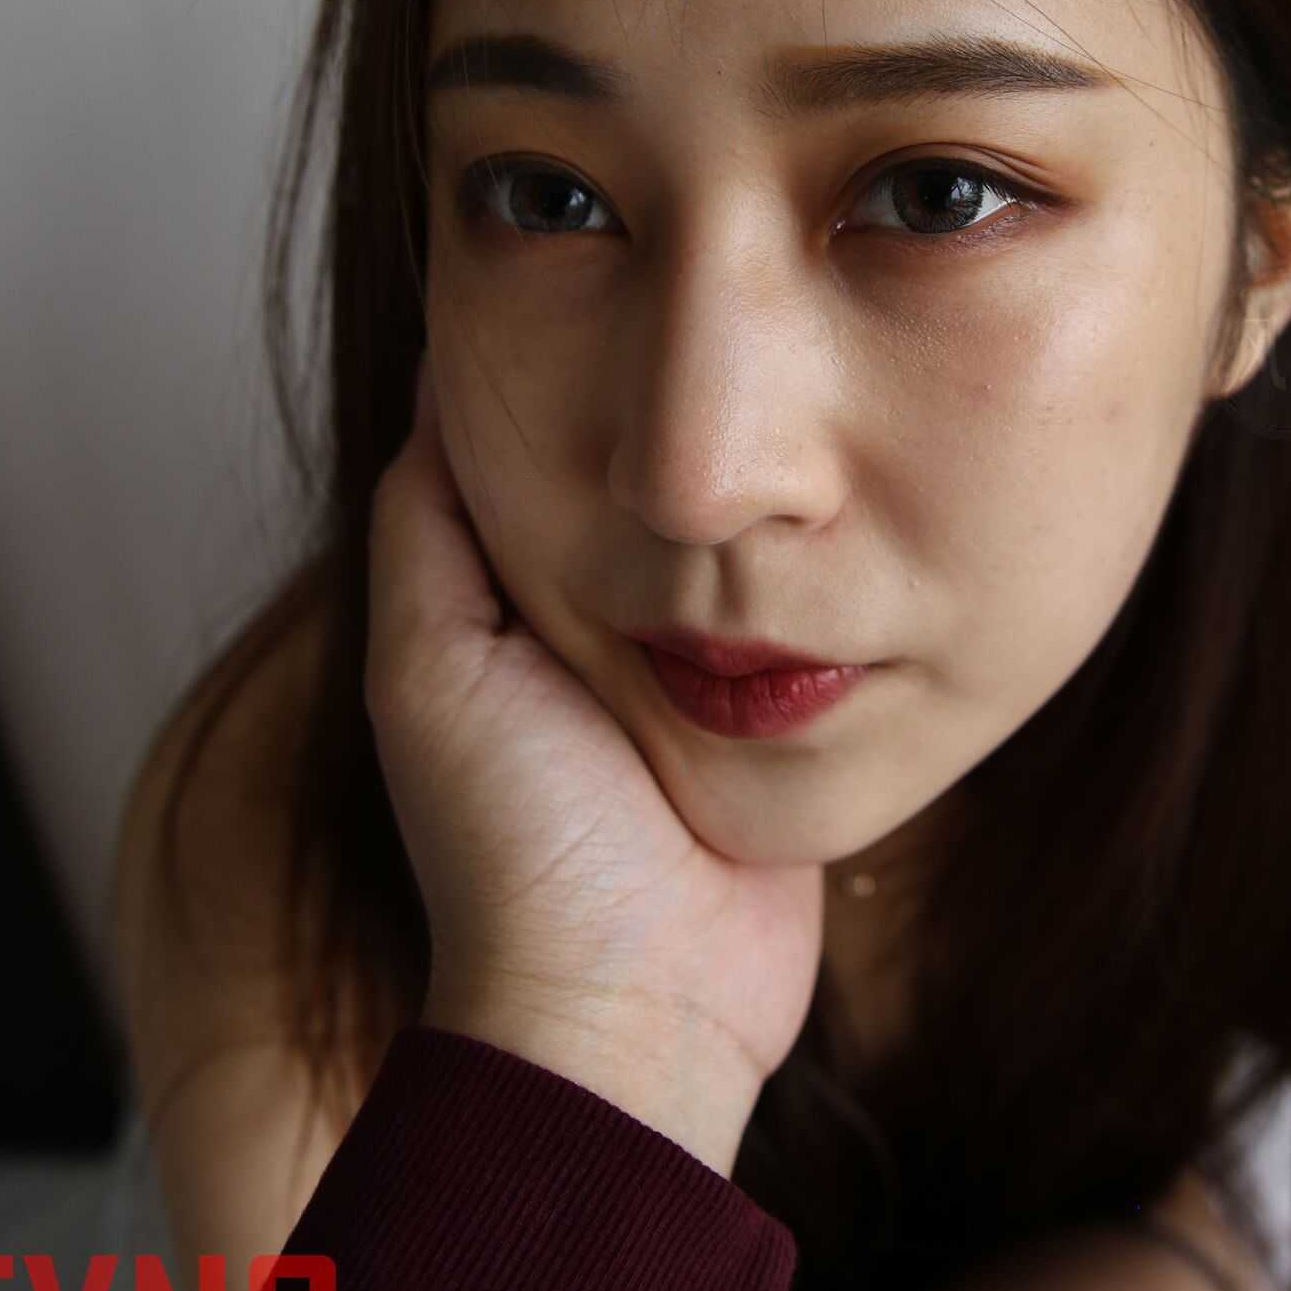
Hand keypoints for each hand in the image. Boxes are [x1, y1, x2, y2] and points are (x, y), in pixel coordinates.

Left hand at [364, 353, 825, 1169]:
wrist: (638, 1010)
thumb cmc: (517, 849)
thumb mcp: (433, 671)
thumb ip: (424, 533)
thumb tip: (438, 385)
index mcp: (505, 614)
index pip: (539, 459)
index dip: (571, 377)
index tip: (623, 280)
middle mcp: (599, 634)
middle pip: (647, 489)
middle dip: (682, 425)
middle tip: (746, 311)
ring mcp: (699, 677)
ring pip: (735, 543)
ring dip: (766, 493)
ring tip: (820, 383)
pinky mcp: (780, 720)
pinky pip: (806, 617)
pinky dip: (824, 571)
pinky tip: (865, 497)